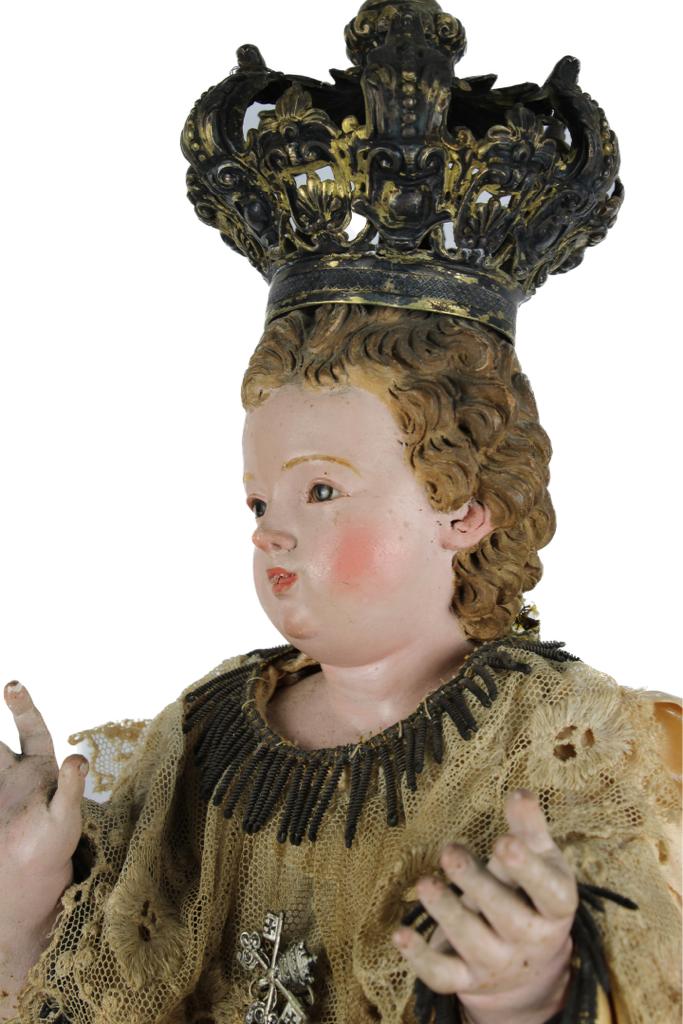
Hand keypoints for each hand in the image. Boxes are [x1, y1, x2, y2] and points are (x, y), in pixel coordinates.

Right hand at [0, 681, 87, 945]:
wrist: (25, 882)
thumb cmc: (54, 847)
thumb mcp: (66, 818)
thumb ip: (70, 788)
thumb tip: (77, 758)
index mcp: (39, 767)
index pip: (31, 729)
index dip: (23, 706)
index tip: (13, 686)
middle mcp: (13, 772)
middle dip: (0, 715)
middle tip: (3, 687)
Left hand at [392, 790, 576, 1023]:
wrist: (525, 962)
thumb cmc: (530, 893)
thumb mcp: (539, 860)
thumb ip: (528, 829)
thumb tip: (521, 794)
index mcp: (554, 907)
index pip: (549, 892)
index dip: (528, 870)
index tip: (504, 842)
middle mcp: (529, 939)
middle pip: (506, 917)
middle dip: (477, 885)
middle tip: (450, 851)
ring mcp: (497, 962)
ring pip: (472, 942)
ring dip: (446, 913)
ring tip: (424, 883)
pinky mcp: (466, 978)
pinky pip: (443, 976)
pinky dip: (420, 958)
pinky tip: (399, 934)